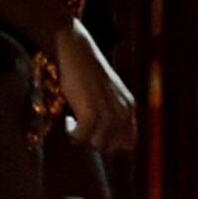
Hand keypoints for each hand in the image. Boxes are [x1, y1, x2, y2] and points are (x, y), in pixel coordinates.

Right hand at [53, 17, 137, 154]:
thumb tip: (103, 139)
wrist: (78, 51)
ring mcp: (108, 112)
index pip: (129, 142)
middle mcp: (123, 111)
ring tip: (73, 125)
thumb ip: (112, 113)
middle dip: (95, 144)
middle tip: (81, 132)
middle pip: (113, 146)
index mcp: (130, 107)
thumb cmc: (89, 73)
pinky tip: (67, 121)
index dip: (112, 145)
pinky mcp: (90, 111)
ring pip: (97, 144)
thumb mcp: (109, 94)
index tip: (95, 137)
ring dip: (82, 139)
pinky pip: (82, 136)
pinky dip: (73, 134)